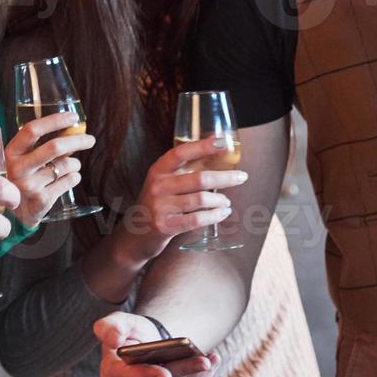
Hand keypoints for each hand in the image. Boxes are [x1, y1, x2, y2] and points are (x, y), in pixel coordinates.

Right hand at [4, 111, 95, 227]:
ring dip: (75, 163)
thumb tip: (73, 129)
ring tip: (72, 166)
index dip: (54, 121)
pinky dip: (75, 177)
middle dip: (78, 141)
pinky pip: (69, 181)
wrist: (14, 215)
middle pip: (55, 147)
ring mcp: (29, 186)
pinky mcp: (41, 201)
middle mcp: (17, 168)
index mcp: (10, 152)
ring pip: (66, 165)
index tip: (73, 117)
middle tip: (90, 140)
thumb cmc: (22, 178)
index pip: (32, 130)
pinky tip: (70, 178)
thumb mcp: (21, 159)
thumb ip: (40, 145)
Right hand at [94, 312, 218, 376]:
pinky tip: (207, 372)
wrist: (146, 347)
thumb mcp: (120, 322)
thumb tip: (114, 341)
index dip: (147, 376)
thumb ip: (110, 327)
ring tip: (210, 361)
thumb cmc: (132, 333)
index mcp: (109, 372)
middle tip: (205, 360)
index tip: (167, 373)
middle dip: (184, 372)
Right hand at [127, 137, 245, 258]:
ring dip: (220, 200)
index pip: (181, 152)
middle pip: (199, 178)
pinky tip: (222, 213)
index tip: (223, 142)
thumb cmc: (157, 204)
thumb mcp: (162, 183)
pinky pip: (196, 220)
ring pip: (200, 200)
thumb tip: (215, 151)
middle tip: (241, 177)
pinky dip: (214, 216)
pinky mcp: (165, 225)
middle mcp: (158, 185)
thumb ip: (183, 170)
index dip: (203, 146)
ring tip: (227, 202)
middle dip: (225, 177)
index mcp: (158, 170)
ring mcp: (160, 206)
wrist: (134, 235)